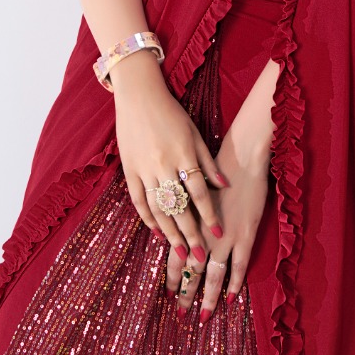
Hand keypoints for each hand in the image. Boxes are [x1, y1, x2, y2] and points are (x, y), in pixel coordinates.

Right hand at [113, 51, 227, 268]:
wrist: (138, 96)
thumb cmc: (171, 113)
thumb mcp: (195, 133)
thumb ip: (209, 162)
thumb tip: (225, 186)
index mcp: (183, 154)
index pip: (199, 192)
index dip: (209, 215)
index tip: (218, 234)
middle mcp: (163, 164)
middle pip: (179, 206)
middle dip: (191, 234)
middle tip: (200, 258)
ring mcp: (144, 168)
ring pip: (158, 208)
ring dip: (170, 232)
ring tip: (180, 252)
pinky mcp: (129, 169)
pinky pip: (138, 199)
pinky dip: (147, 218)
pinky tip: (156, 232)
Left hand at [164, 121, 270, 321]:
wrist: (240, 157)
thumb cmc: (213, 168)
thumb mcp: (192, 191)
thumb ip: (185, 212)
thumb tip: (175, 227)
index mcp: (189, 222)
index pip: (175, 256)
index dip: (171, 276)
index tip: (166, 294)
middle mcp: (204, 233)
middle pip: (191, 270)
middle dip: (185, 293)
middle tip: (179, 314)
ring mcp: (225, 236)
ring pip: (213, 275)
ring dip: (207, 297)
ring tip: (203, 317)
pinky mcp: (245, 235)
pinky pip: (238, 266)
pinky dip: (234, 283)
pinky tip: (231, 299)